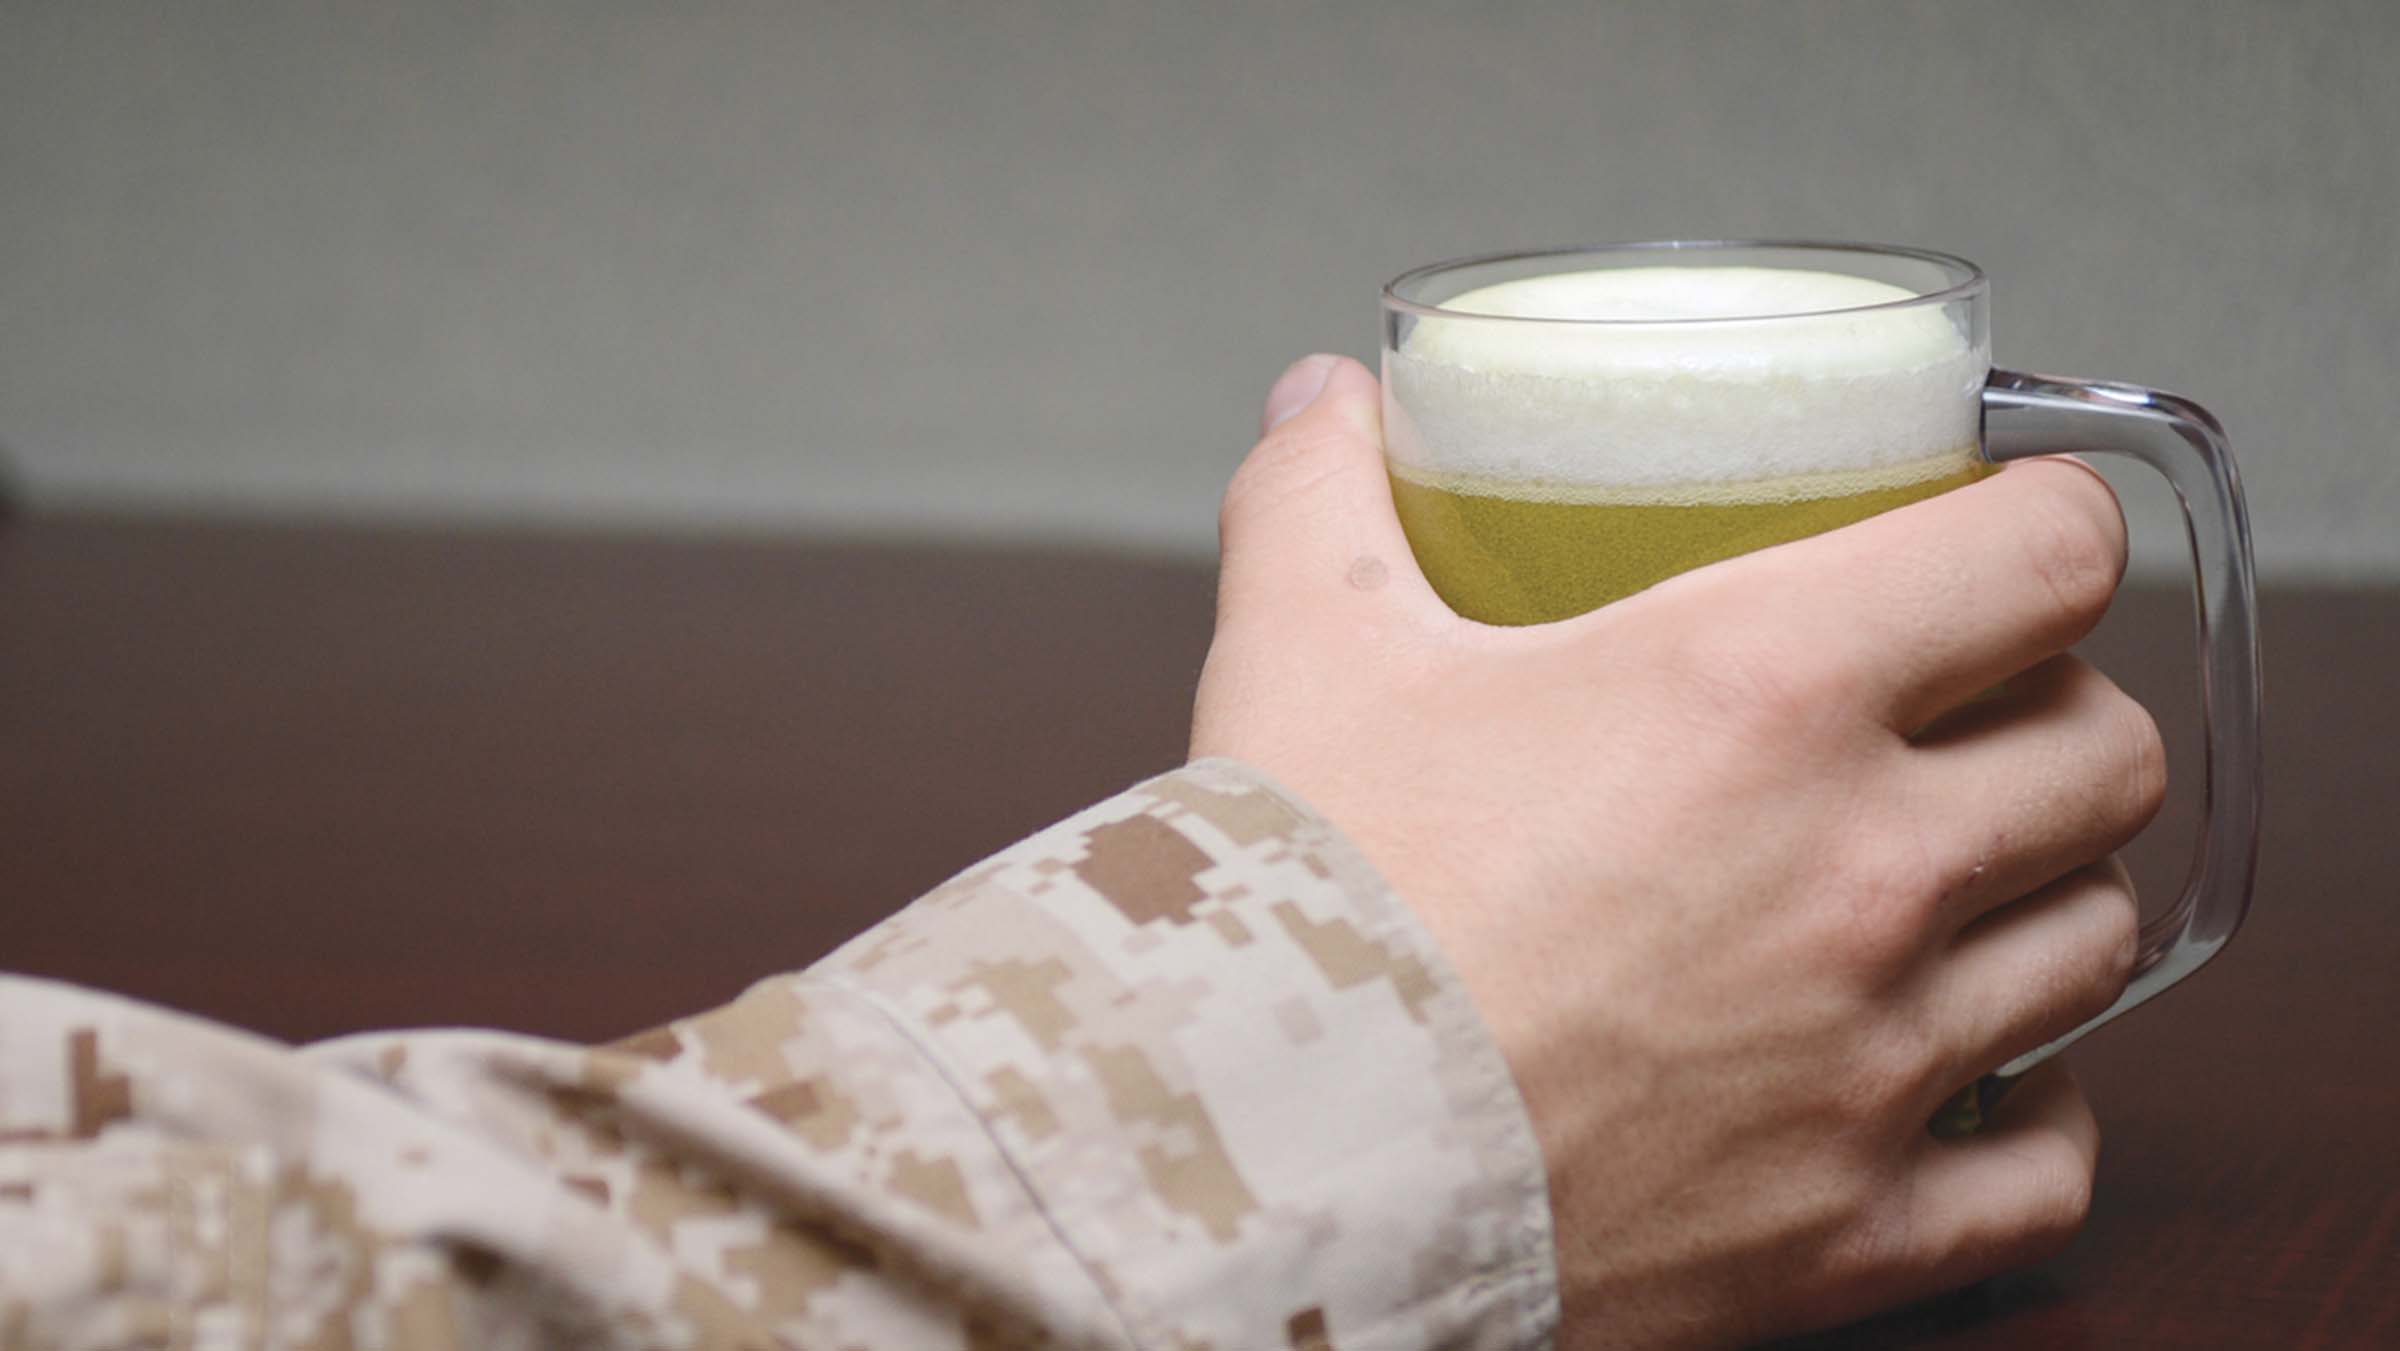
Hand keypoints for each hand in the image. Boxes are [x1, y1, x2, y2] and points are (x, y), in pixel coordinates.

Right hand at [1190, 355, 2164, 1347]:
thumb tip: (1325, 401)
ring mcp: (1879, 1061)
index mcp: (1758, 691)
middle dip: (2051, 716)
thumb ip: (1317, 500)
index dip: (2047, 526)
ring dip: (2039, 897)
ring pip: (2094, 941)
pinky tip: (1949, 1077)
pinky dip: (2025, 1114)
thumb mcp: (1297, 656)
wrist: (1263, 1174)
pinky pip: (2049, 1165)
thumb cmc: (1299, 909)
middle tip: (1957, 719)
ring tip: (1943, 888)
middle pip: (2108, 752)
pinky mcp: (1857, 1229)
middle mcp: (1863, 869)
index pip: (2049, 555)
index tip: (2008, 537)